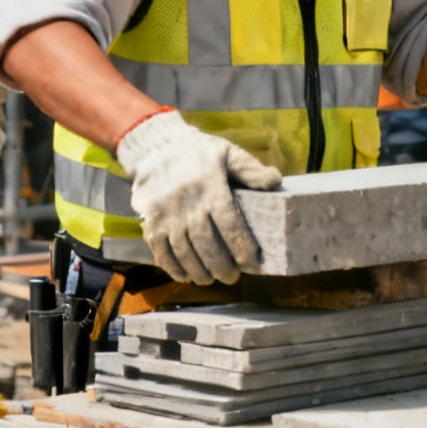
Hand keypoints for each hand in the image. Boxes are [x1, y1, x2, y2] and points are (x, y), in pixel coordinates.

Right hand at [117, 110, 284, 284]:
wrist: (156, 148)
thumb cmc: (198, 153)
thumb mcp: (228, 153)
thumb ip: (251, 170)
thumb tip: (276, 181)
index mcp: (211, 188)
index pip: (230, 223)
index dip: (241, 246)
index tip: (251, 262)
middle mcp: (188, 204)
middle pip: (206, 243)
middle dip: (221, 265)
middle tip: (232, 277)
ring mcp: (167, 216)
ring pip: (184, 252)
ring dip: (199, 271)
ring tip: (212, 279)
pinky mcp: (151, 223)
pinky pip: (161, 251)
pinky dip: (173, 268)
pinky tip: (186, 275)